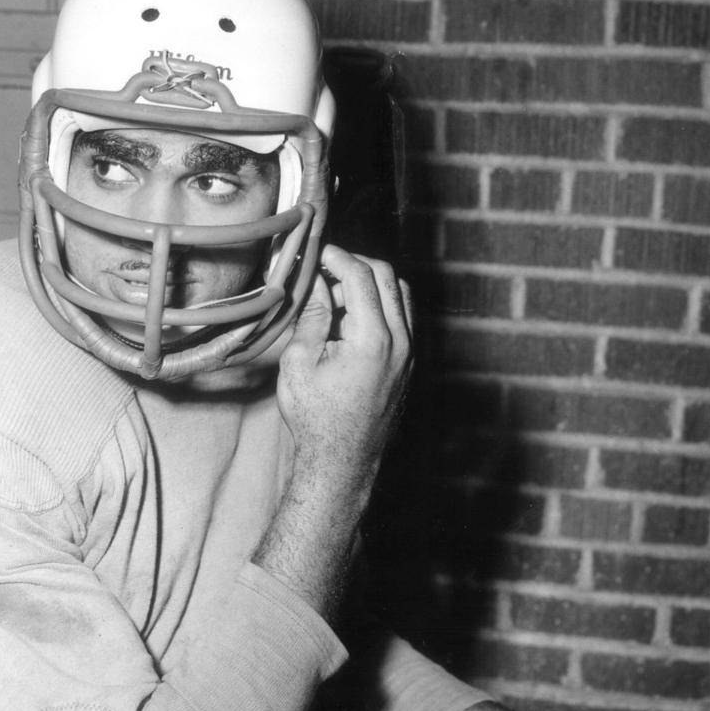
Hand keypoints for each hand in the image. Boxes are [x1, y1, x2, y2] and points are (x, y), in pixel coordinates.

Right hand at [276, 244, 412, 484]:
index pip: (361, 275)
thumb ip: (312, 315)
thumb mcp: (300, 361)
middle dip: (354, 264)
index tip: (315, 251)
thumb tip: (316, 281)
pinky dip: (377, 305)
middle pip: (386, 276)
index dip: (336, 255)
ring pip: (398, 294)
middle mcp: (401, 341)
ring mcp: (409, 352)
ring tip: (334, 296)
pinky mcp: (408, 362)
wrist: (343, 459)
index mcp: (373, 339)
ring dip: (368, 284)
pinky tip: (348, 319)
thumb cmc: (317, 417)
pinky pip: (400, 317)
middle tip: (323, 269)